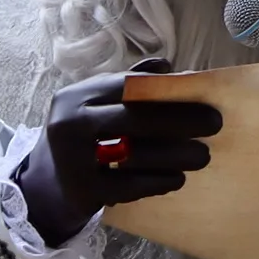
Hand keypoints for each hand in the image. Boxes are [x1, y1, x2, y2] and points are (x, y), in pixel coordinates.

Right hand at [17, 70, 218, 242]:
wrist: (43, 187)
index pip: (128, 87)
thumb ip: (127, 87)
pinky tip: (177, 178)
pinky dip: (159, 182)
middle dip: (181, 121)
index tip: (206, 100)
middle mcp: (69, 123)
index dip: (169, 93)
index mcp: (75, 96)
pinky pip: (130, 185)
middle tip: (214, 125)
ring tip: (202, 156)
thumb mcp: (93, 107)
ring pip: (136, 154)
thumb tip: (168, 67)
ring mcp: (72, 158)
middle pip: (135, 118)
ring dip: (177, 155)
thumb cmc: (79, 140)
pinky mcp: (82, 190)